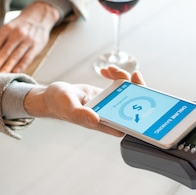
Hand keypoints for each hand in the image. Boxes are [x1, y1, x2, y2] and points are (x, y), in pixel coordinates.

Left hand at [0, 2, 59, 72]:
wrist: (40, 16)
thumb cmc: (21, 25)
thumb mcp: (7, 28)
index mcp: (6, 29)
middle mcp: (16, 34)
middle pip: (4, 53)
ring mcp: (27, 40)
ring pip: (14, 57)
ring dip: (6, 69)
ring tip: (0, 77)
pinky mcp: (36, 46)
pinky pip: (26, 59)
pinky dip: (20, 67)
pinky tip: (14, 74)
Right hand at [23, 65, 144, 135]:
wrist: (52, 96)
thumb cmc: (58, 104)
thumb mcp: (68, 107)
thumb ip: (80, 115)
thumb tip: (95, 120)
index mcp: (102, 122)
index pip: (128, 124)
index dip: (139, 114)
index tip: (142, 99)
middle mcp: (108, 114)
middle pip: (133, 107)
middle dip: (138, 90)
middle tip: (135, 76)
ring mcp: (109, 104)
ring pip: (128, 93)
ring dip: (125, 79)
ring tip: (112, 70)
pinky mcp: (107, 94)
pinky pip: (119, 85)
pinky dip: (116, 75)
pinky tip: (106, 71)